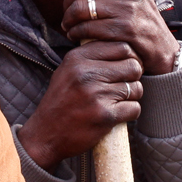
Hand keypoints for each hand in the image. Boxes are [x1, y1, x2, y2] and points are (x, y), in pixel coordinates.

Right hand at [17, 41, 143, 171]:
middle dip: (133, 77)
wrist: (45, 135)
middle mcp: (86, 73)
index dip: (129, 58)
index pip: (122, 47)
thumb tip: (127, 50)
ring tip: (115, 102)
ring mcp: (96, 94)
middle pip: (134, 66)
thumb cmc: (60, 102)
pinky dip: (129, 113)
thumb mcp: (67, 70)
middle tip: (122, 87)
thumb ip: (91, 57)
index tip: (123, 70)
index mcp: (77, 58)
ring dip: (131, 97)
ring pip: (136, 88)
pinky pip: (135, 108)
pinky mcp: (105, 116)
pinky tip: (115, 115)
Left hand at [54, 0, 178, 74]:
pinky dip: (76, 33)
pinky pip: (89, 27)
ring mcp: (129, 8)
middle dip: (66, 5)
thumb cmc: (135, 20)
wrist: (162, 49)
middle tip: (66, 17)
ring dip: (68, 21)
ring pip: (81, 8)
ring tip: (69, 27)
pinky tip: (76, 37)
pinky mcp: (126, 29)